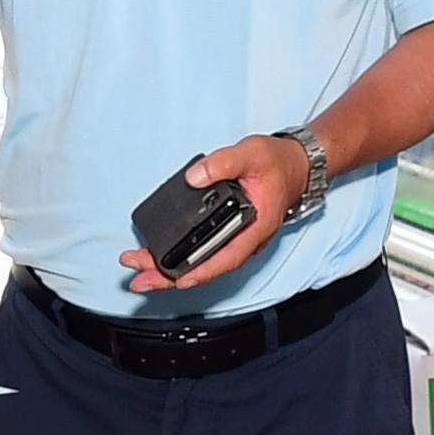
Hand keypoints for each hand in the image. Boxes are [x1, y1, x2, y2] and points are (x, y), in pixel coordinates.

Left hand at [118, 134, 309, 296]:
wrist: (294, 165)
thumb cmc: (277, 162)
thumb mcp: (251, 154)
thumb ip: (223, 163)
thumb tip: (194, 178)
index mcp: (256, 228)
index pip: (227, 258)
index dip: (202, 272)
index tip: (177, 280)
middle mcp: (246, 240)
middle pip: (207, 267)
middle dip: (171, 277)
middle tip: (139, 280)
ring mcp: (236, 239)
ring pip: (203, 263)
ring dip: (171, 271)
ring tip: (140, 273)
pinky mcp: (227, 234)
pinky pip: (203, 252)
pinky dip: (181, 258)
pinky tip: (160, 259)